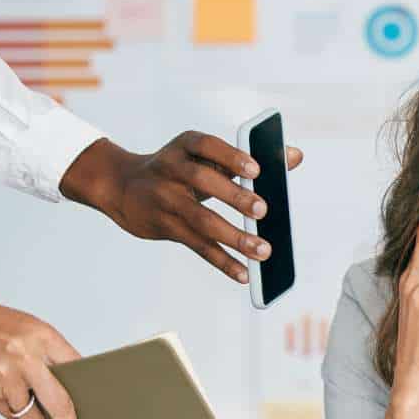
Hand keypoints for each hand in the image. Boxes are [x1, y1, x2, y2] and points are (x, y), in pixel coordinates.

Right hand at [0, 266, 84, 418]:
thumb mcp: (33, 329)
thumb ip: (54, 355)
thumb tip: (75, 383)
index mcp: (42, 338)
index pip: (77, 371)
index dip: (90, 397)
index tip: (99, 416)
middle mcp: (24, 359)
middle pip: (58, 405)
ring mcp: (2, 379)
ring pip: (30, 417)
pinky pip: (10, 415)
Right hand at [59, 133, 304, 283]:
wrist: (123, 186)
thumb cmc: (181, 169)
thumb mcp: (206, 156)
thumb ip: (250, 158)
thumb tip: (295, 156)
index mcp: (185, 146)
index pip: (206, 145)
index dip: (230, 156)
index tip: (256, 169)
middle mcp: (171, 170)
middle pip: (202, 181)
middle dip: (234, 196)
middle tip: (263, 210)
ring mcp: (165, 199)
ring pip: (201, 219)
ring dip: (234, 237)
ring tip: (263, 251)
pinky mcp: (165, 227)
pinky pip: (196, 246)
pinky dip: (222, 261)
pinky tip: (243, 273)